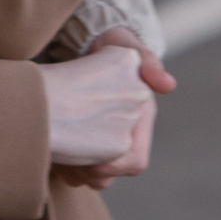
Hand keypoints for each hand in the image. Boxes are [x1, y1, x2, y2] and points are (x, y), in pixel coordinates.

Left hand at [54, 27, 176, 187]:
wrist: (94, 44)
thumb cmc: (116, 49)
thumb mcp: (131, 51)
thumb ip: (149, 64)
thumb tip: (168, 85)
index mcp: (139, 122)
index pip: (134, 161)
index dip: (114, 165)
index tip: (91, 158)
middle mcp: (124, 135)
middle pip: (110, 174)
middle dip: (88, 173)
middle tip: (66, 160)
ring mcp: (104, 140)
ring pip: (93, 175)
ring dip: (75, 172)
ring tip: (57, 157)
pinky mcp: (83, 140)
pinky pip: (77, 168)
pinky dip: (64, 167)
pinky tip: (52, 153)